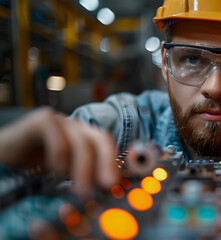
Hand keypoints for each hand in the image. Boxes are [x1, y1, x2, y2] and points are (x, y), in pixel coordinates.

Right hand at [0, 108, 119, 198]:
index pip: (107, 145)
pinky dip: (60, 157)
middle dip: (106, 163)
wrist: (1, 160)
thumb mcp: (63, 176)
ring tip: (81, 191)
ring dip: (83, 170)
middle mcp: (75, 128)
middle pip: (100, 139)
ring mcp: (60, 122)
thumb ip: (83, 179)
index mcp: (84, 138)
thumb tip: (104, 192)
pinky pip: (59, 138)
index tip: (116, 184)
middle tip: (107, 185)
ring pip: (81, 142)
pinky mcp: (42, 120)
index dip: (114, 162)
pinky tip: (55, 171)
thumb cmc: (31, 169)